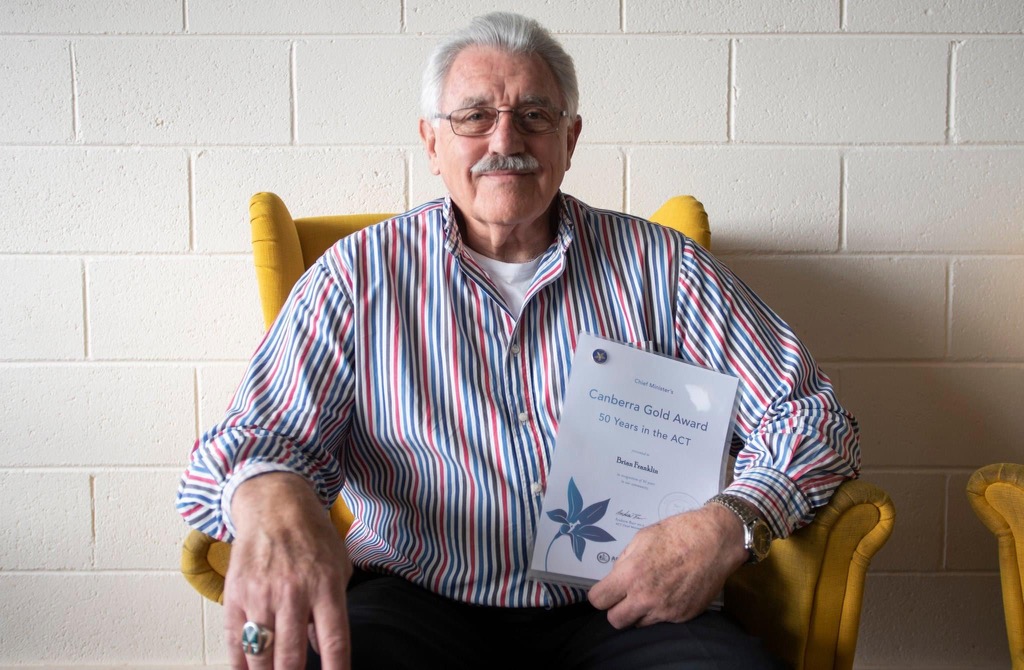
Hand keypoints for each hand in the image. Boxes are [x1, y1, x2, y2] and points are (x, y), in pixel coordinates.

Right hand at [224, 472, 352, 668]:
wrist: (275, 505)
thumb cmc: (312, 536)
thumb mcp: (338, 567)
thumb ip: (333, 609)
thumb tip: (322, 647)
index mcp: (326, 587)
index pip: (334, 641)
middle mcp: (293, 593)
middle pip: (291, 657)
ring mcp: (261, 595)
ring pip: (261, 654)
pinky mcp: (236, 594)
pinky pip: (235, 640)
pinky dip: (239, 664)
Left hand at [587, 504, 747, 627]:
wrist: (716, 541)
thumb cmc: (679, 532)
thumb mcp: (642, 537)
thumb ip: (624, 561)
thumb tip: (616, 576)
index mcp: (631, 575)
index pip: (598, 600)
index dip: (599, 594)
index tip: (606, 590)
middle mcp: (646, 598)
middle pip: (615, 621)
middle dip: (616, 608)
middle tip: (624, 595)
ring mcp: (666, 610)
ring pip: (638, 623)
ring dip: (638, 611)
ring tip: (651, 591)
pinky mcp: (683, 616)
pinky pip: (662, 620)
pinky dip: (661, 610)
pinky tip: (670, 591)